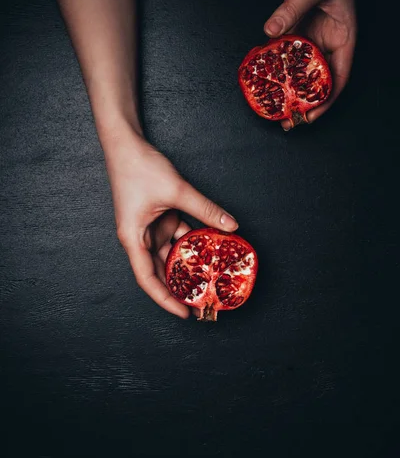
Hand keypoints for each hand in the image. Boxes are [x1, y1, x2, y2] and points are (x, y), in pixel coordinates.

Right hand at [103, 129, 237, 318]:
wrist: (126, 144)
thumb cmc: (139, 168)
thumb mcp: (176, 191)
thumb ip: (205, 209)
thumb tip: (231, 226)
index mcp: (134, 239)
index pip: (148, 279)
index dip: (166, 300)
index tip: (185, 313)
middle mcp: (140, 238)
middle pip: (160, 271)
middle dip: (180, 288)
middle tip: (203, 301)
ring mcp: (150, 228)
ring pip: (172, 253)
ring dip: (190, 264)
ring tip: (211, 278)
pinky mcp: (160, 217)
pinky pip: (178, 234)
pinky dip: (193, 241)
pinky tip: (211, 247)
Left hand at [264, 0, 356, 129]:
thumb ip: (292, 8)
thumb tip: (271, 29)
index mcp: (344, 38)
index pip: (337, 77)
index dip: (325, 100)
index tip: (310, 115)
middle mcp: (327, 42)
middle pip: (317, 80)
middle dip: (304, 102)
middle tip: (288, 120)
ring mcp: (311, 37)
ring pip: (300, 70)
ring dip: (288, 89)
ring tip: (275, 107)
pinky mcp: (295, 29)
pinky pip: (285, 53)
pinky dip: (276, 67)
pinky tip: (265, 79)